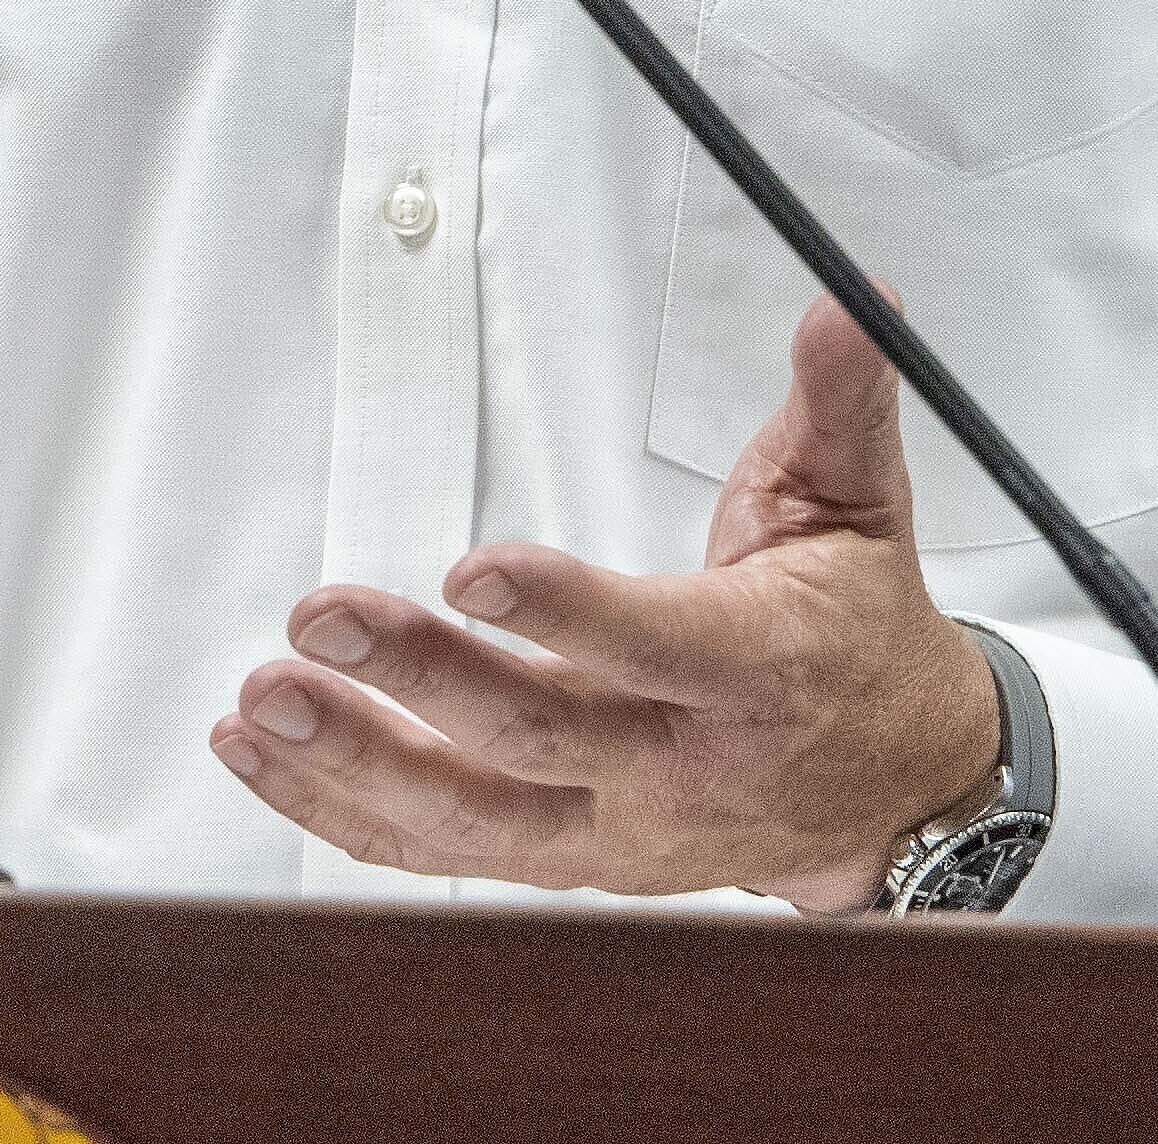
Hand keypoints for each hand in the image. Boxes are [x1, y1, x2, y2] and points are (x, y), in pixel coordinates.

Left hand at [213, 290, 999, 908]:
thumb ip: (841, 400)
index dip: (567, 614)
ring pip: (474, 818)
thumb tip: (851, 298)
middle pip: (538, 736)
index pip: (657, 648)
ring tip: (265, 699)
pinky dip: (343, 814)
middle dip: (421, 678)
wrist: (896, 792)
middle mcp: (682, 767)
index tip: (472, 569)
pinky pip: (441, 852)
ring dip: (357, 762)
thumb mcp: (862, 506)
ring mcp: (618, 830)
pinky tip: (261, 756)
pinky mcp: (567, 858)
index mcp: (761, 670)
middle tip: (319, 619)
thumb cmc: (857, 636)